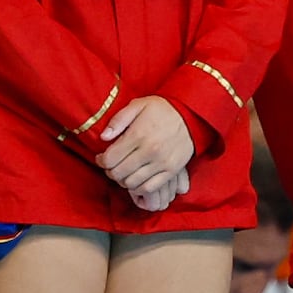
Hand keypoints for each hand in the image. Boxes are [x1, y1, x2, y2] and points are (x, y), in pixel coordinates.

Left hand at [92, 94, 195, 212]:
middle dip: (110, 171)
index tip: (102, 158)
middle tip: (112, 166)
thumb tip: (103, 137)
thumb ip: (118, 120)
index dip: (101, 161)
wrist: (191, 116)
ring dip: (123, 180)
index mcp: (138, 134)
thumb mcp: (138, 105)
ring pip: (132, 183)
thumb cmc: (162, 109)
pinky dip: (139, 188)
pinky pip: (150, 188)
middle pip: (119, 173)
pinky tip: (137, 179)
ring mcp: (161, 163)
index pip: (110, 158)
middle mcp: (149, 151)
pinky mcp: (171, 170)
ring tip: (124, 172)